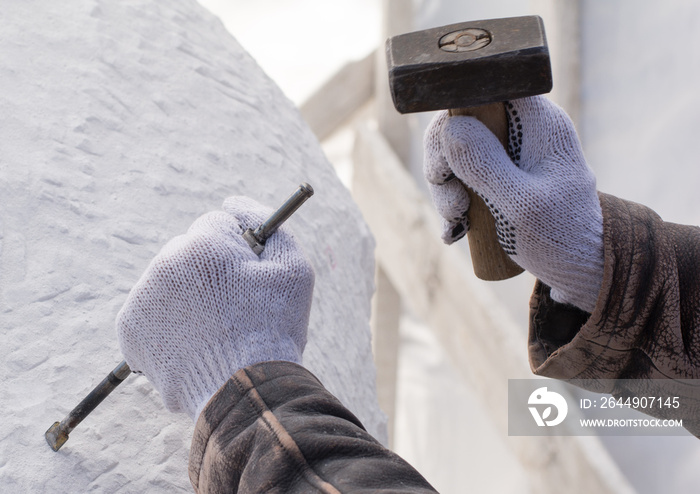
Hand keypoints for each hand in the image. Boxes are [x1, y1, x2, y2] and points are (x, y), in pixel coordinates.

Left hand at [116, 196, 314, 419]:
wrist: (244, 391)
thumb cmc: (274, 327)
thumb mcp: (293, 267)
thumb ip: (266, 223)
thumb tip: (232, 203)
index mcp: (203, 244)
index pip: (216, 223)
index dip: (237, 250)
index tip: (245, 277)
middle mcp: (165, 263)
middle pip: (188, 250)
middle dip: (208, 270)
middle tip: (230, 306)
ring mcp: (142, 297)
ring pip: (168, 279)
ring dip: (187, 294)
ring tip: (212, 328)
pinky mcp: (129, 328)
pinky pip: (151, 309)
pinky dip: (168, 320)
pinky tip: (192, 339)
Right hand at [423, 96, 603, 311]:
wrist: (582, 271)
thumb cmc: (562, 237)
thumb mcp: (520, 204)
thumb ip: (485, 164)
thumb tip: (451, 127)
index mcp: (539, 122)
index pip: (485, 88)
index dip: (456, 114)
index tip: (446, 158)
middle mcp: (523, 130)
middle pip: (462, 123)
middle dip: (445, 163)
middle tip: (451, 202)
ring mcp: (510, 155)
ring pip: (456, 154)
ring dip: (446, 191)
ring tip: (457, 225)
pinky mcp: (500, 178)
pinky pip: (463, 178)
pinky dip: (453, 204)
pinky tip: (457, 231)